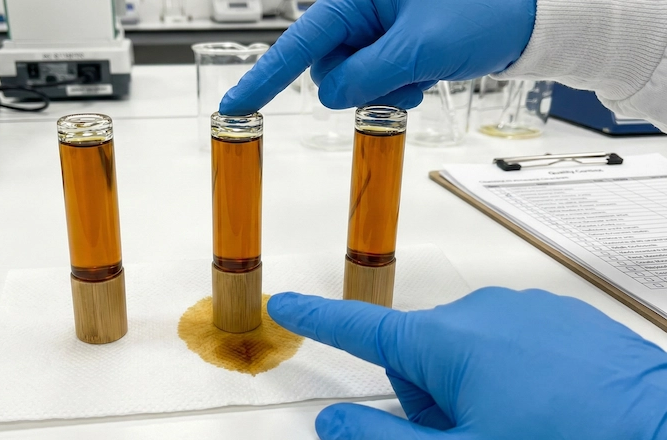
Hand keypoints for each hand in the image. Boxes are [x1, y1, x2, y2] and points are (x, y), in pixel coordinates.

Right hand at [220, 0, 535, 114]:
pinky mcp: (391, 43)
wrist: (531, 18)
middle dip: (358, 83)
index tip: (236, 103)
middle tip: (402, 76)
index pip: (301, 41)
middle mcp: (361, 7)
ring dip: (381, 88)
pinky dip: (394, 87)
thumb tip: (332, 95)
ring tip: (421, 72)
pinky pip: (372, 79)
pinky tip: (422, 74)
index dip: (265, 76)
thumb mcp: (419, 49)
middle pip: (325, 66)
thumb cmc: (486, 10)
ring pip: (350, 78)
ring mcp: (376, 27)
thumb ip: (365, 76)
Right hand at [267, 288, 666, 439]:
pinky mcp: (559, 318)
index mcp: (445, 342)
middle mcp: (480, 312)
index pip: (360, 328)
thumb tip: (334, 427)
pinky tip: (545, 412)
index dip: (317, 319)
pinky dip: (509, 377)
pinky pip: (508, 343)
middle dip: (426, 397)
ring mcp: (524, 311)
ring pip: (464, 351)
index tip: (286, 304)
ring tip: (517, 429)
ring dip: (469, 391)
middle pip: (417, 354)